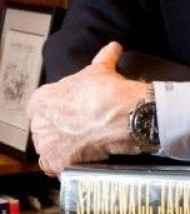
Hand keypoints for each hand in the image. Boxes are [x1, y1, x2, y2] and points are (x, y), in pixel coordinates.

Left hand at [29, 42, 147, 175]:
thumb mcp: (102, 69)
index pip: (41, 104)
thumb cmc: (109, 92)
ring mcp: (48, 144)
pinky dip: (63, 162)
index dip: (58, 106)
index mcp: (42, 99)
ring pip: (48, 145)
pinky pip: (54, 165)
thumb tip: (114, 48)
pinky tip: (78, 156)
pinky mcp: (58, 163)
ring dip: (60, 144)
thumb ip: (103, 57)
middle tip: (79, 125)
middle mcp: (40, 122)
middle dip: (58, 126)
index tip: (71, 108)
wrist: (124, 117)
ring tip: (81, 141)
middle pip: (44, 126)